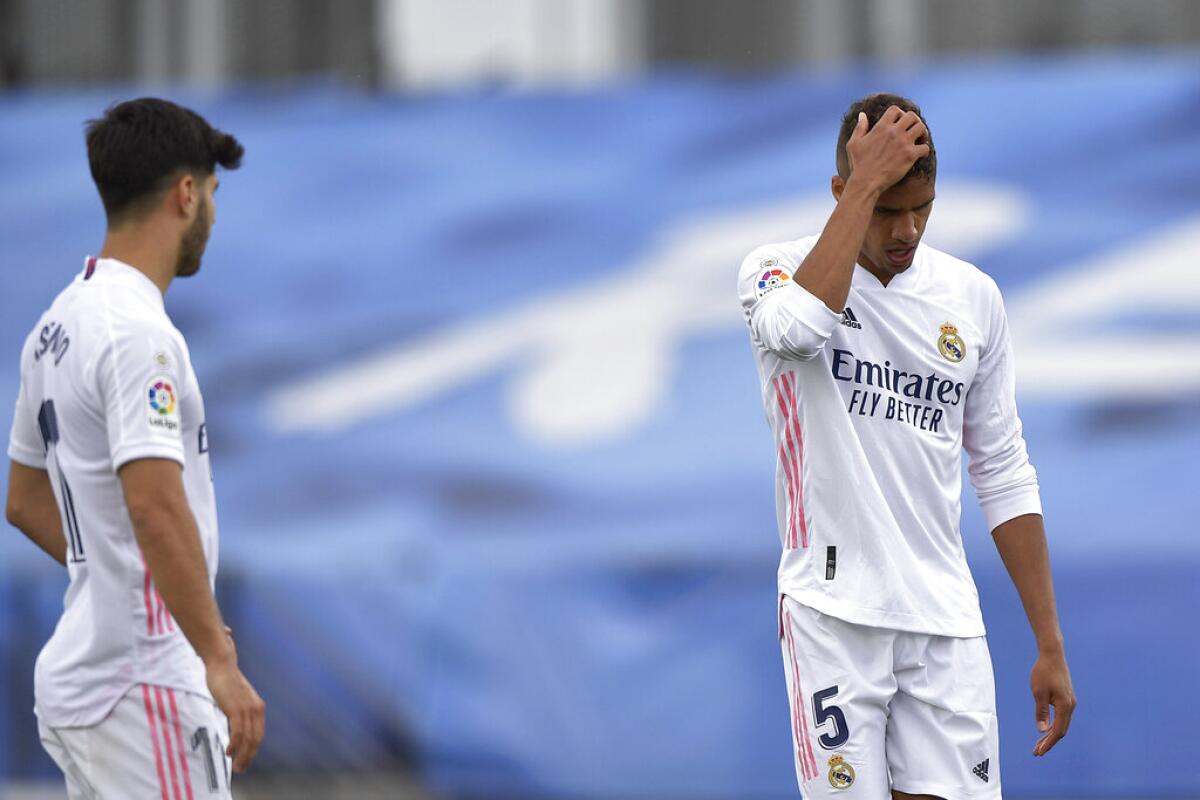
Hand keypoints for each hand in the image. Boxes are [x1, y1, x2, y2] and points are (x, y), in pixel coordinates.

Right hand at [205, 656, 265, 772]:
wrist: (222, 665)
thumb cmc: (227, 683)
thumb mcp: (237, 700)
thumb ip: (239, 713)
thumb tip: (236, 728)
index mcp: (258, 708)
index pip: (258, 735)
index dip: (252, 751)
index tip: (245, 761)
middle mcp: (256, 709)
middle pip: (255, 740)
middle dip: (248, 757)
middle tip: (240, 769)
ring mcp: (247, 709)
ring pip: (247, 739)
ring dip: (242, 755)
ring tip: (235, 765)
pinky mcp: (236, 708)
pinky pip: (237, 732)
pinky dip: (234, 745)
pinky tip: (228, 752)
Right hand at [844, 105, 930, 193]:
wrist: (866, 182)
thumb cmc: (858, 164)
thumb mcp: (853, 143)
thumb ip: (860, 128)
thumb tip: (862, 115)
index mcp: (881, 127)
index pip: (895, 110)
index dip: (899, 114)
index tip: (900, 121)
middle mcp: (894, 132)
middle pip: (912, 116)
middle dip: (914, 121)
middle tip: (914, 129)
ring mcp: (903, 143)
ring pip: (921, 128)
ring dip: (923, 133)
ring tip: (920, 139)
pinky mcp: (910, 156)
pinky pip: (925, 147)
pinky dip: (925, 150)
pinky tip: (920, 154)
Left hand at [1030, 648, 1075, 755]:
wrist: (1052, 655)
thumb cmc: (1043, 672)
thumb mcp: (1038, 692)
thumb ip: (1041, 711)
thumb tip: (1042, 730)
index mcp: (1065, 706)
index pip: (1057, 731)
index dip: (1048, 743)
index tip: (1039, 752)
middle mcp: (1070, 706)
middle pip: (1061, 730)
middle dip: (1049, 742)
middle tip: (1036, 752)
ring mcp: (1069, 702)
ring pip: (1061, 724)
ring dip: (1050, 735)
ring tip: (1038, 744)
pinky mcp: (1066, 698)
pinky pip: (1061, 717)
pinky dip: (1053, 725)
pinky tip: (1045, 729)